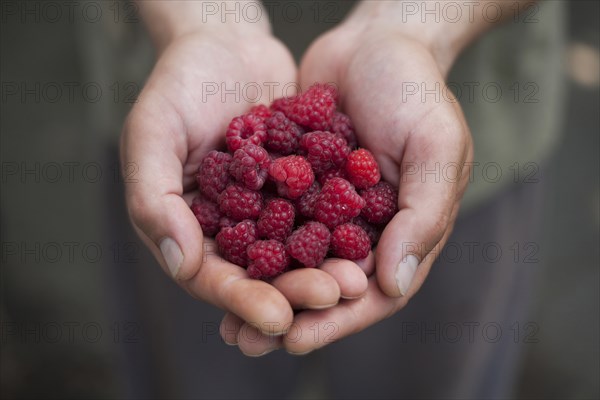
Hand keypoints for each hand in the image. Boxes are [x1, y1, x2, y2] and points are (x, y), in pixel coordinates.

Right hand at [121, 19, 367, 352]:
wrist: (228, 44)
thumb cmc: (177, 84)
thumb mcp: (152, 133)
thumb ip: (154, 198)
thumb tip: (182, 264)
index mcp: (190, 227)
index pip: (214, 278)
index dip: (244, 301)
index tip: (278, 318)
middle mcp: (232, 227)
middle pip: (264, 273)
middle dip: (297, 290)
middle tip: (333, 296)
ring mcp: (270, 208)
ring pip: (300, 251)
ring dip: (327, 268)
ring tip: (358, 279)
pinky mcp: (303, 186)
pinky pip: (325, 213)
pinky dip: (344, 228)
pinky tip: (369, 241)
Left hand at [221, 3, 474, 353]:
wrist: (375, 41)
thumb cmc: (416, 92)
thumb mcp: (435, 148)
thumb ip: (423, 216)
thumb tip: (393, 284)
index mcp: (401, 231)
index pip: (372, 293)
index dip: (336, 320)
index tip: (296, 339)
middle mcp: (361, 228)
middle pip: (324, 284)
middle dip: (287, 313)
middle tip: (247, 339)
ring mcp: (326, 208)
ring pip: (292, 260)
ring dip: (261, 287)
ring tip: (223, 314)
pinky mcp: (296, 183)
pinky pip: (269, 218)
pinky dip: (247, 239)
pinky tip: (216, 256)